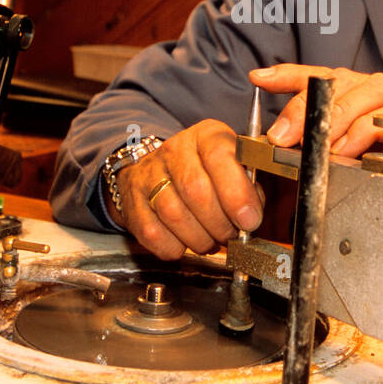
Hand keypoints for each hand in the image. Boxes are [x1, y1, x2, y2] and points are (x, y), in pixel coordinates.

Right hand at [108, 120, 262, 259]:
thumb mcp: (233, 167)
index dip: (237, 193)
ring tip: (211, 241)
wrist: (156, 170)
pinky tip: (185, 242)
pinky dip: (175, 248)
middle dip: (220, 223)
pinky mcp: (132, 203)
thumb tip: (251, 216)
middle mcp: (174, 150)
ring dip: (200, 239)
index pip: (220, 156)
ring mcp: (148, 175)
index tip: (249, 220)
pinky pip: (154, 235)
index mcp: (206, 135)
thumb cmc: (205, 172)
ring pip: (174, 215)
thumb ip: (248, 187)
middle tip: (230, 235)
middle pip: (196, 190)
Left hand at [249, 65, 382, 173]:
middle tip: (282, 135)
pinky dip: (370, 135)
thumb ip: (322, 144)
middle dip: (305, 108)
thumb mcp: (351, 154)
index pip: (320, 76)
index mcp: (360, 93)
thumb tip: (285, 144)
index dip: (288, 75)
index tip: (259, 78)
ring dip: (336, 124)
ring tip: (319, 151)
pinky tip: (354, 154)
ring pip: (365, 96)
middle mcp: (381, 91)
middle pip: (338, 83)